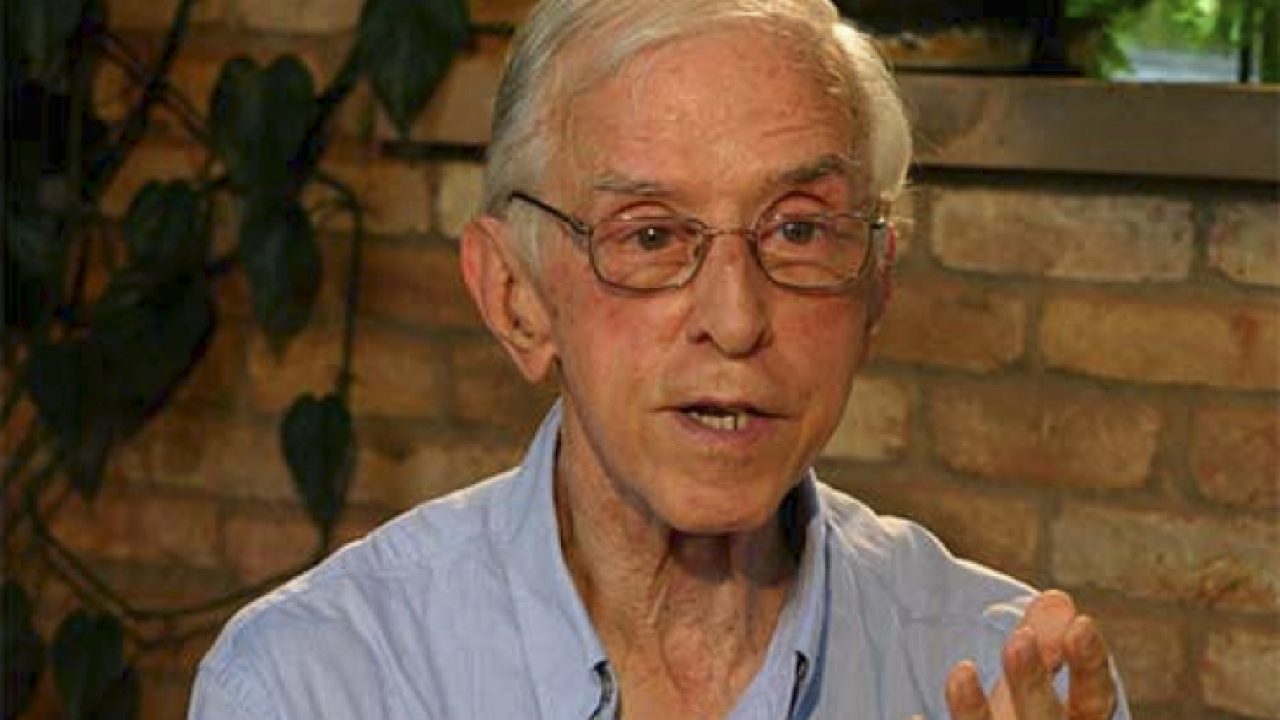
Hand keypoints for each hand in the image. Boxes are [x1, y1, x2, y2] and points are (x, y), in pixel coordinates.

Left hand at [945, 590, 1117, 719]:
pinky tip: (913, 717)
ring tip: (961, 671)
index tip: (1081, 624)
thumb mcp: (1034, 692)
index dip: (1090, 665)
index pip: (1094, 700)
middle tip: (1018, 640)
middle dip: (1033, 684)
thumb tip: (1057, 600)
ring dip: (976, 712)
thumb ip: (1045, 648)